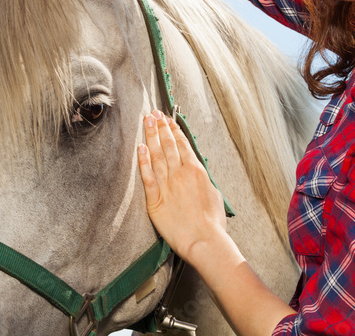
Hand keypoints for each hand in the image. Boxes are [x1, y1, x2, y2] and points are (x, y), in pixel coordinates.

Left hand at [138, 111, 228, 262]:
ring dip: (151, 136)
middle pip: (168, 145)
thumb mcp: (214, 194)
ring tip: (146, 121)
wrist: (204, 240)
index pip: (182, 145)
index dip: (174, 130)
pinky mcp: (155, 200)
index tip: (168, 119)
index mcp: (196, 171)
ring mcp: (167, 185)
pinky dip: (143, 161)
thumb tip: (198, 174)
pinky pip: (147, 176)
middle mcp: (181, 174)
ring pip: (157, 155)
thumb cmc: (212, 222)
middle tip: (153, 113)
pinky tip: (140, 148)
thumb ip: (203, 180)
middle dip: (160, 127)